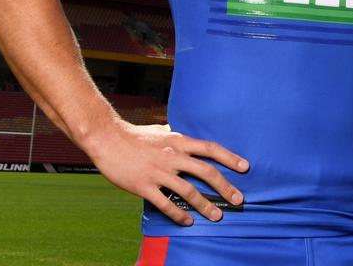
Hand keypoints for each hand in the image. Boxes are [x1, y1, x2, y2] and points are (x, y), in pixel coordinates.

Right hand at [82, 121, 248, 225]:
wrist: (106, 138)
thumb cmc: (135, 134)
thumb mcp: (162, 130)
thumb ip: (178, 136)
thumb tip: (190, 137)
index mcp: (179, 141)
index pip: (211, 148)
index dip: (230, 158)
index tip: (245, 167)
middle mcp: (173, 156)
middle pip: (206, 172)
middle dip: (225, 187)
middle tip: (239, 200)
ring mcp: (158, 172)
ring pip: (189, 191)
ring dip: (205, 205)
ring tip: (217, 216)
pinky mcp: (144, 185)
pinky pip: (165, 203)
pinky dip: (178, 214)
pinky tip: (187, 222)